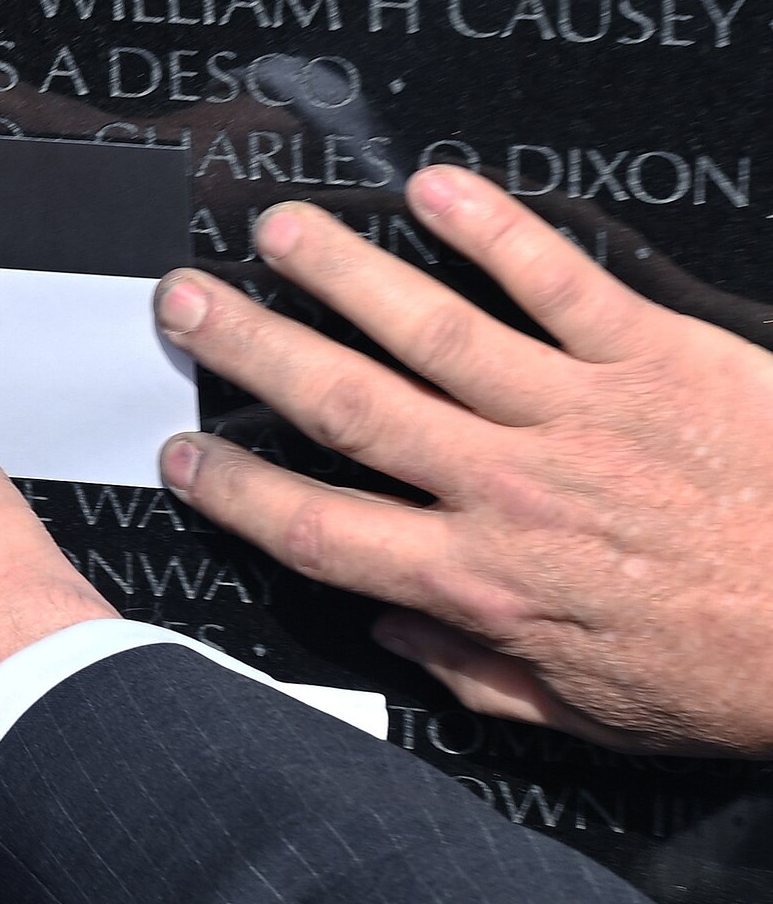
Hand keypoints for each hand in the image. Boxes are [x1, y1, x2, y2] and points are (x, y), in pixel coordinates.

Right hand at [155, 164, 772, 754]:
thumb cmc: (739, 671)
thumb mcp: (589, 713)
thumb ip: (477, 674)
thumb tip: (397, 634)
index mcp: (483, 581)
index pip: (318, 531)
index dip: (235, 489)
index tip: (184, 454)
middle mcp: (508, 489)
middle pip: (346, 407)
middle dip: (251, 349)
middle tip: (186, 300)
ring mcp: (578, 414)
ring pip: (431, 331)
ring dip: (342, 274)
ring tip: (280, 229)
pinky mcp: (655, 357)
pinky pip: (557, 282)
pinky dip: (493, 230)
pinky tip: (434, 190)